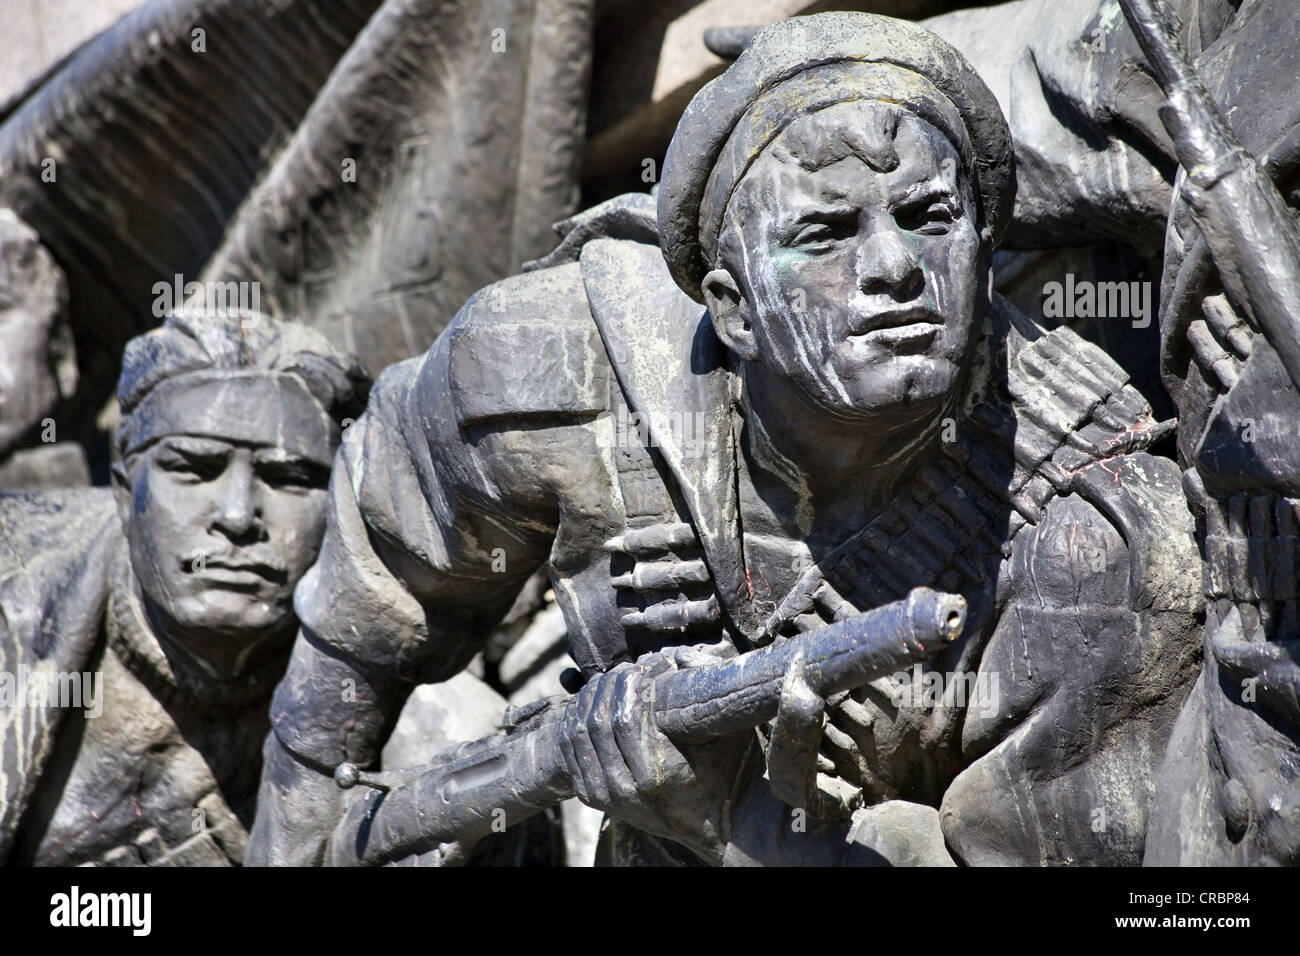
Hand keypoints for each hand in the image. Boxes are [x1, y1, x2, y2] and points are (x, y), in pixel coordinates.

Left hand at [556, 645, 752, 861]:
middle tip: (626, 669)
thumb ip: (706, 696)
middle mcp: (625, 791)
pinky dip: (575, 721)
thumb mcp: (726, 732)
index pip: (625, 717)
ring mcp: (605, 797)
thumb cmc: (728, 771)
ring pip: (578, 735)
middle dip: (610, 687)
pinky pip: (570, 752)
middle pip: (598, 722)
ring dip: (591, 700)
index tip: (644, 667)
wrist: (716, 824)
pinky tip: (591, 702)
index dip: (631, 684)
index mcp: (657, 777)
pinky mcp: (593, 797)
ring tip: (611, 681)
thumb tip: (677, 655)